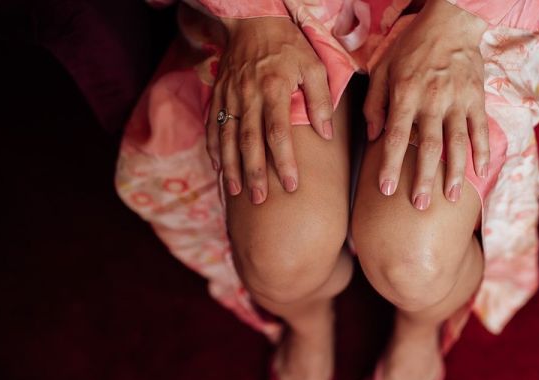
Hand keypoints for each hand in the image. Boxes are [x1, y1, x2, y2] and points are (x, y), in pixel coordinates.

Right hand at [206, 16, 333, 203]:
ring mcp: (229, 95)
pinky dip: (214, 149)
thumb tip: (325, 134)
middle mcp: (248, 94)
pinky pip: (213, 125)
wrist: (253, 19)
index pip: (278, 132)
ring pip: (227, 137)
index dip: (284, 161)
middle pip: (249, 140)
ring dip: (231, 166)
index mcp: (274, 88)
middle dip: (254, 172)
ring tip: (236, 192)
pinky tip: (218, 169)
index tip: (292, 186)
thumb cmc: (290, 46)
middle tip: (260, 200)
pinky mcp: (218, 95)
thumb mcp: (314, 66)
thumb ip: (321, 100)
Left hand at [364, 0, 489, 209]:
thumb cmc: (411, 46)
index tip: (386, 190)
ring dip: (454, 173)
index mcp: (405, 93)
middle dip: (423, 178)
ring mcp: (458, 101)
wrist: (450, 21)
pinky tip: (480, 173)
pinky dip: (482, 153)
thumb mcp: (382, 67)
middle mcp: (432, 100)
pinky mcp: (477, 99)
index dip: (389, 165)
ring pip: (457, 143)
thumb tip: (371, 136)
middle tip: (419, 205)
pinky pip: (481, 130)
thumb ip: (374, 102)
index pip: (395, 136)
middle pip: (428, 146)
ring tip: (451, 197)